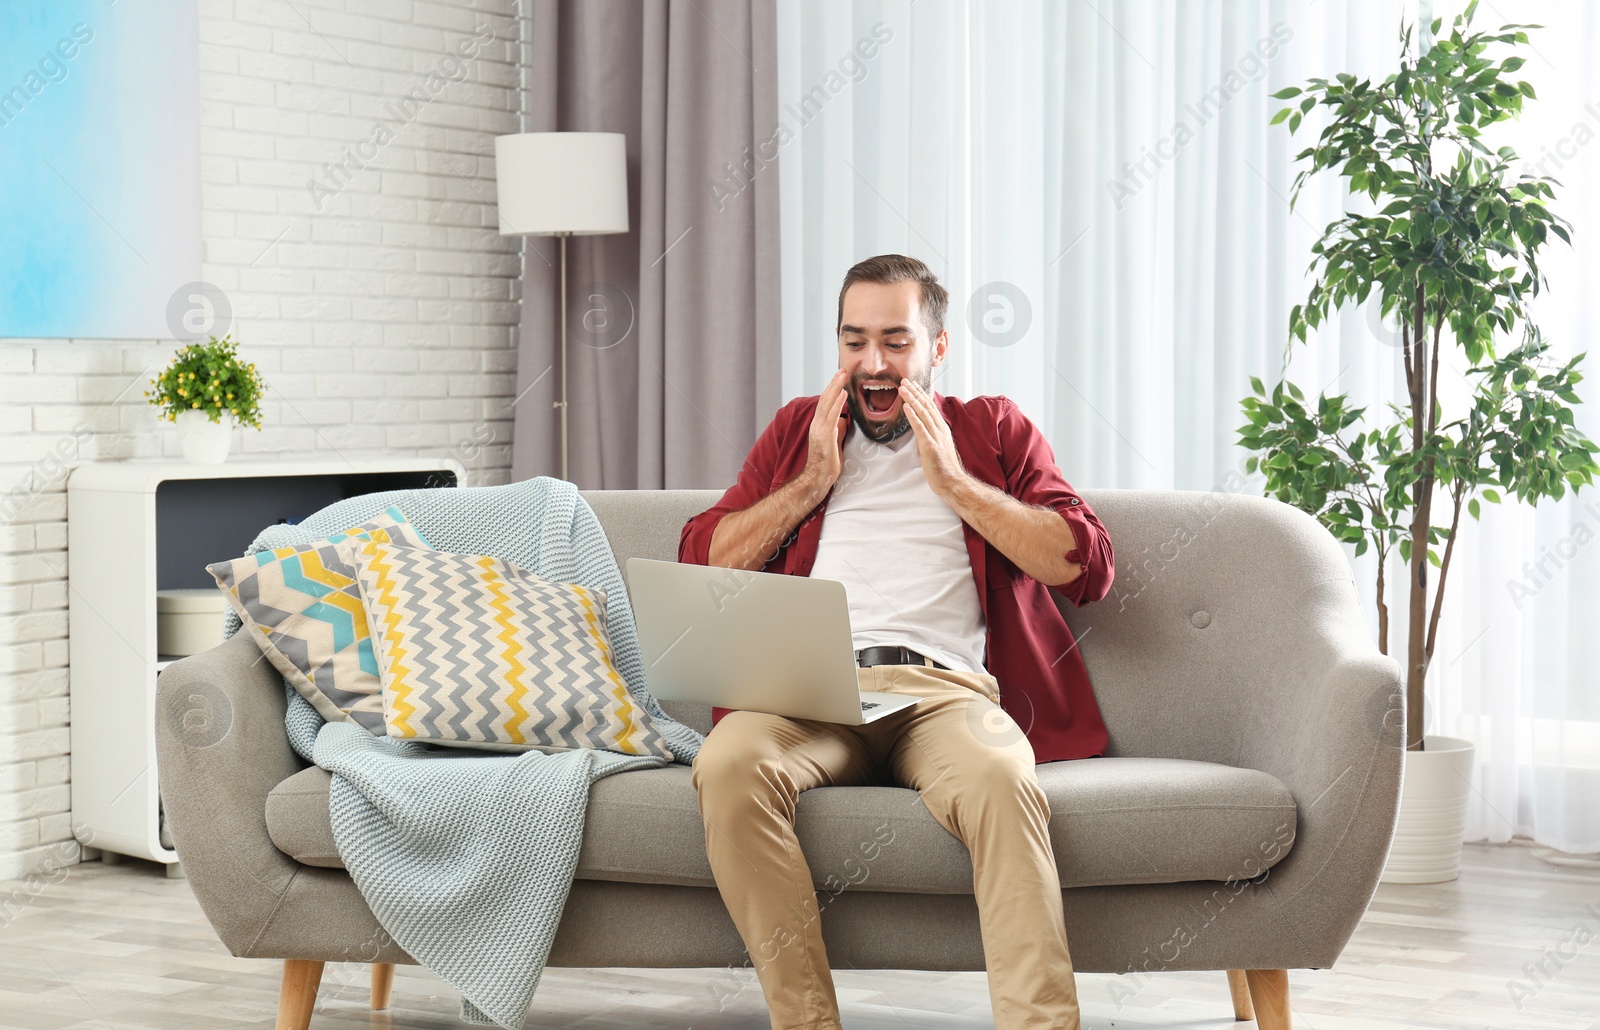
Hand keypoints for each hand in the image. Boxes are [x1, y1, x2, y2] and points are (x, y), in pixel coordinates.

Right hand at [804, 369, 850, 493]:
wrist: (817, 479)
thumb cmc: (827, 464)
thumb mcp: (835, 443)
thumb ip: (838, 431)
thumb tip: (844, 421)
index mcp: (820, 425)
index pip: (826, 403)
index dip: (833, 389)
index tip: (841, 377)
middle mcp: (817, 425)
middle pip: (825, 399)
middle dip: (834, 383)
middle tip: (843, 369)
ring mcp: (820, 430)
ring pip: (827, 404)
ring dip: (836, 388)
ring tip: (843, 375)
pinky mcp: (824, 436)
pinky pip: (831, 417)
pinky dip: (837, 404)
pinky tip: (843, 394)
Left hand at [899, 379, 965, 496]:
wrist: (953, 483)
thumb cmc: (945, 469)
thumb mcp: (939, 447)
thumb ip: (932, 436)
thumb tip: (923, 429)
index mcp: (942, 429)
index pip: (931, 407)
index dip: (921, 395)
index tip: (912, 385)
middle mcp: (940, 430)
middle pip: (926, 406)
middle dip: (915, 392)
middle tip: (904, 380)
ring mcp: (936, 437)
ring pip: (923, 413)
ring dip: (912, 399)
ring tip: (902, 389)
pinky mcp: (930, 446)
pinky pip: (920, 428)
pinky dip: (913, 416)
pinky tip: (906, 407)